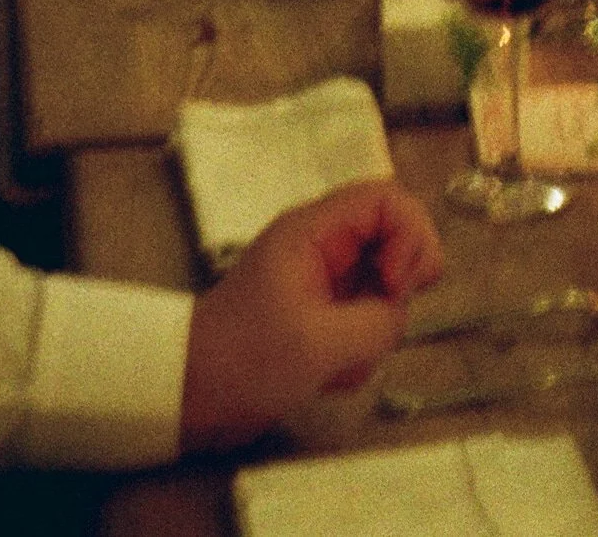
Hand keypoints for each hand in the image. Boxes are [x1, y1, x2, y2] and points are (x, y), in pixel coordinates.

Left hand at [179, 181, 443, 450]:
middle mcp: (324, 246)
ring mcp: (324, 282)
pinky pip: (367, 319)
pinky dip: (362, 350)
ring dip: (377, 327)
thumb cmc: (245, 360)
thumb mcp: (317, 345)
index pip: (387, 199)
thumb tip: (399, 310)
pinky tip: (331, 377)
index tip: (397, 285)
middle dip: (399, 283)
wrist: (189, 398)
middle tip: (383, 322)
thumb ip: (377, 320)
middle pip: (393, 237)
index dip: (409, 234)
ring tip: (342, 362)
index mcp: (314, 231)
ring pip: (385, 285)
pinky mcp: (322, 317)